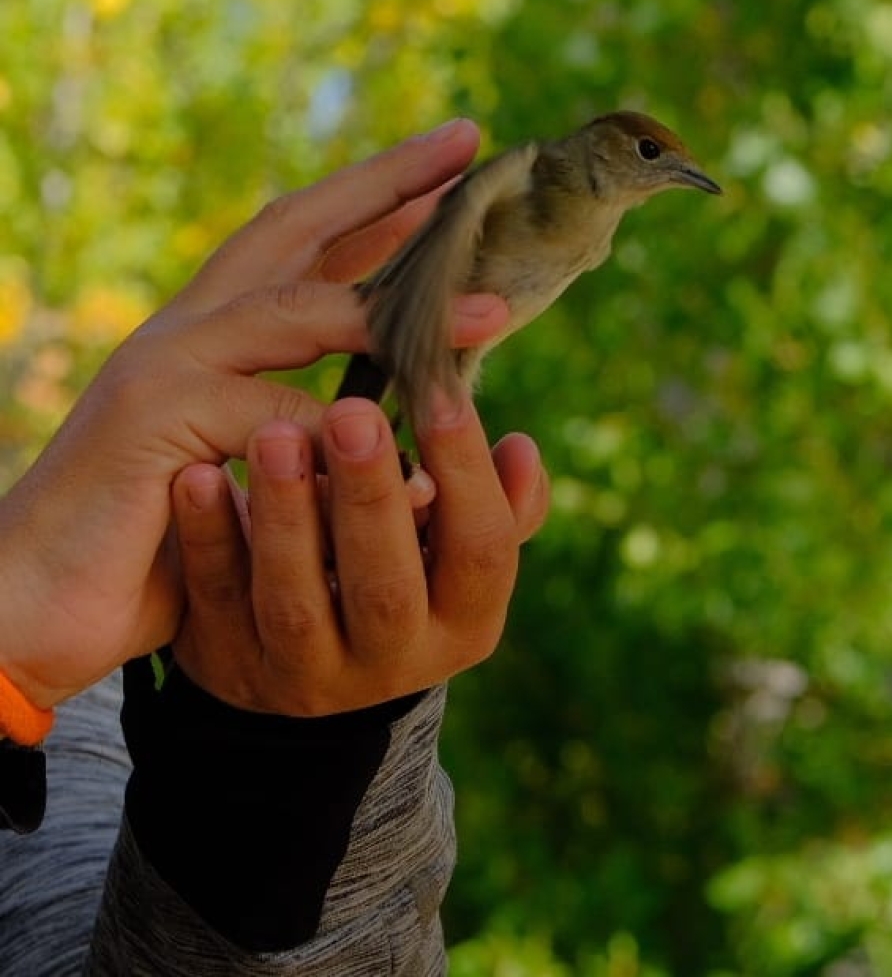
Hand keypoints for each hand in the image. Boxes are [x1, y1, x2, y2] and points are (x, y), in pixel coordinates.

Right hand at [0, 121, 507, 709]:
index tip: (450, 158)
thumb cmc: (143, 547)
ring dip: (396, 311)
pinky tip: (414, 466)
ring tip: (493, 311)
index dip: (374, 195)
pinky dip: (347, 443)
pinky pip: (274, 422)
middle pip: (294, 227)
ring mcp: (166, 364)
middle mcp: (185, 328)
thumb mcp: (241, 475)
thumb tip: (394, 428)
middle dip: (384, 184)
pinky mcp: (153, 418)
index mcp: (206, 331)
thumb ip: (300, 434)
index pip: (299, 238)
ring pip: (296, 312)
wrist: (29, 603)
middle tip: (466, 145)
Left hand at [171, 395, 548, 714]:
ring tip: (273, 434)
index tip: (442, 390)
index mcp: (463, 622)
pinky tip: (198, 476)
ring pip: (295, 602)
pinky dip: (209, 539)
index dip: (469, 475)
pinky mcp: (228, 666)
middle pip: (386, 586)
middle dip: (371, 498)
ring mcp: (305, 674)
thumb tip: (520, 448)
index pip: (482, 551)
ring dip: (286, 516)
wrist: (299, 659)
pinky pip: (216, 601)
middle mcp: (391, 662)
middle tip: (354, 413)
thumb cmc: (395, 562)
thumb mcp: (450, 549)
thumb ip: (494, 499)